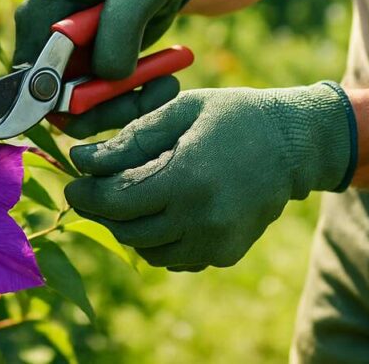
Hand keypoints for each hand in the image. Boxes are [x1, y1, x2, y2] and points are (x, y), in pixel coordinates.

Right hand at [14, 0, 199, 136]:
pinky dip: (132, 101)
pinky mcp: (91, 66)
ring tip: (166, 86)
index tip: (86, 103)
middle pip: (50, 92)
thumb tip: (109, 74)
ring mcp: (69, 52)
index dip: (48, 90)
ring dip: (120, 107)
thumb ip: (121, 26)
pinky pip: (101, 102)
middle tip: (143, 99)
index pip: (30, 57)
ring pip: (77, 106)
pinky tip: (165, 82)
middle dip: (95, 107)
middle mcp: (49, 32)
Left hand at [64, 83, 356, 269]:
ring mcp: (215, 242)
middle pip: (126, 229)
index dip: (85, 194)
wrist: (295, 144)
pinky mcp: (224, 253)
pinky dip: (159, 238)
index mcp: (185, 180)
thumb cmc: (233, 116)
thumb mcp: (180, 112)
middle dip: (102, 209)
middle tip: (94, 187)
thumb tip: (82, 160)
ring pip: (146, 249)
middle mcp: (200, 220)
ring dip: (129, 225)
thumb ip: (130, 139)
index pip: (115, 202)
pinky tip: (167, 208)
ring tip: (134, 193)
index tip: (72, 182)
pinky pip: (174, 256)